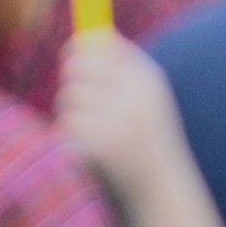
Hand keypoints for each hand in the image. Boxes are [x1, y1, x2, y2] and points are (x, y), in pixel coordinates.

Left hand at [55, 32, 184, 204]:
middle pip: (79, 66)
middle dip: (71, 78)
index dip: (80, 47)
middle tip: (77, 95)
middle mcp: (136, 93)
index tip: (70, 54)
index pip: (104, 44)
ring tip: (89, 127)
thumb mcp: (147, 98)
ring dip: (70, 110)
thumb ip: (123, 71)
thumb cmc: (147, 138)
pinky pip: (66, 123)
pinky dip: (68, 133)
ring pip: (68, 96)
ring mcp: (120, 118)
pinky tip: (86, 144)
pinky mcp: (101, 142)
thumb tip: (88, 41)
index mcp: (148, 77)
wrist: (159, 186)